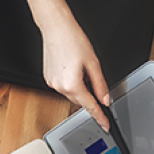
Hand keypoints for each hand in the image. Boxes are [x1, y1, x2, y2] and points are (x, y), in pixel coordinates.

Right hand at [40, 13, 109, 130]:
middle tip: (93, 77)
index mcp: (72, 84)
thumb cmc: (73, 40)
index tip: (105, 125)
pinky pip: (63, 86)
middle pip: (80, 100)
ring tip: (81, 67)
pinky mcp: (47, 78)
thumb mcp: (93, 63)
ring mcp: (51, 83)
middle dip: (89, 94)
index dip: (100, 117)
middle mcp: (59, 86)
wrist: (56, 28)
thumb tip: (105, 99)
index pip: (90, 106)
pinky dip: (71, 82)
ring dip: (80, 87)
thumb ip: (100, 85)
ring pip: (71, 93)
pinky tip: (73, 67)